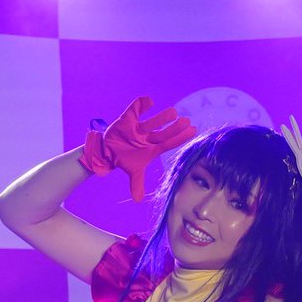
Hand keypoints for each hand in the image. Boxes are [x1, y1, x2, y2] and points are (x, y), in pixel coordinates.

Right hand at [81, 96, 196, 201]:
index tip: (193, 131)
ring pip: (151, 123)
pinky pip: (134, 110)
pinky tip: (149, 101)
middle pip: (163, 134)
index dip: (180, 139)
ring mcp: (138, 128)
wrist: (108, 150)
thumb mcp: (133, 171)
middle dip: (174, 129)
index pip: (168, 144)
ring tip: (173, 113)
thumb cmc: (125, 158)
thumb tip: (138, 200)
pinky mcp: (127, 119)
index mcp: (152, 148)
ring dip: (162, 118)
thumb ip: (137, 184)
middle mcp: (147, 137)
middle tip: (187, 122)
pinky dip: (140, 105)